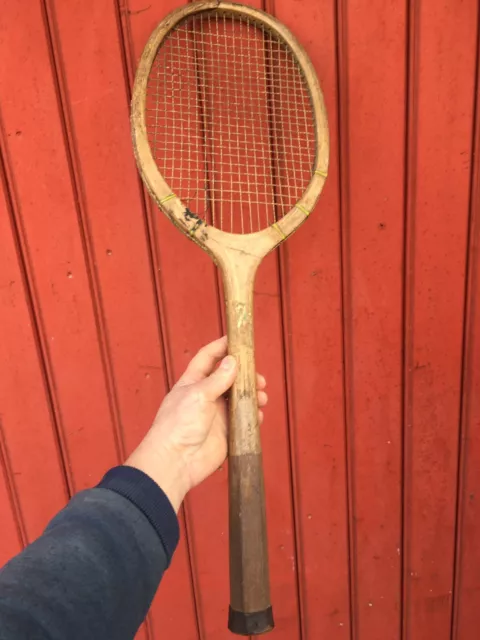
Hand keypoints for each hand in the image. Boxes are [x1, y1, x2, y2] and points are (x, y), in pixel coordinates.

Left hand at [125, 336, 267, 511]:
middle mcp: (206, 395)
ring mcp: (216, 414)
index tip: (238, 339)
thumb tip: (233, 361)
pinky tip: (258, 414)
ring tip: (262, 397)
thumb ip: (218, 379)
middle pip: (229, 377)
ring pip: (239, 398)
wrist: (175, 462)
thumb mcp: (198, 395)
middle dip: (246, 375)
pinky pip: (243, 419)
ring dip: (252, 395)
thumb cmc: (177, 425)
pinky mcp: (226, 432)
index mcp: (193, 382)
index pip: (208, 357)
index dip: (222, 347)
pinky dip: (253, 415)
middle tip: (258, 378)